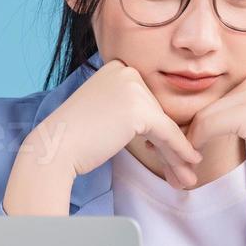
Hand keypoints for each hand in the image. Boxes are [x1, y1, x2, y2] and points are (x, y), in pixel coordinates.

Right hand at [30, 59, 202, 187]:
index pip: (147, 101)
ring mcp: (133, 88)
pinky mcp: (140, 109)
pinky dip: (180, 152)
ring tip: (186, 177)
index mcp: (117, 67)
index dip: (158, 131)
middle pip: (157, 113)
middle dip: (169, 145)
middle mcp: (127, 71)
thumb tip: (159, 130)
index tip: (169, 155)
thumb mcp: (105, 112)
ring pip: (164, 126)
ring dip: (176, 154)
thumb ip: (129, 111)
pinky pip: (167, 134)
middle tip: (181, 170)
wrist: (55, 148)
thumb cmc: (74, 137)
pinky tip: (190, 164)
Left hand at [185, 69, 245, 200]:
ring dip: (190, 140)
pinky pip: (207, 125)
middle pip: (206, 104)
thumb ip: (229, 112)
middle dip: (190, 131)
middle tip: (180, 155)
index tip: (185, 143)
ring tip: (185, 161)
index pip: (214, 97)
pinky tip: (199, 158)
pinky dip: (197, 143)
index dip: (197, 122)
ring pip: (203, 116)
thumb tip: (186, 117)